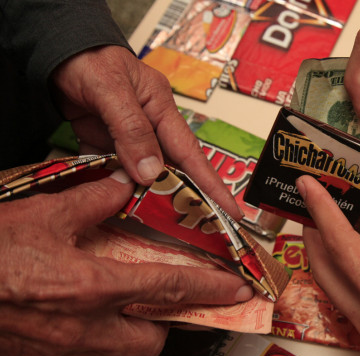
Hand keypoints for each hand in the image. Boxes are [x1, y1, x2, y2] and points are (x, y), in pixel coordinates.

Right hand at [0, 170, 251, 355]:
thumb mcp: (41, 213)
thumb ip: (91, 200)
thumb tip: (122, 185)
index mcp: (93, 286)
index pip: (170, 287)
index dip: (210, 288)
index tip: (237, 290)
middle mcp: (84, 325)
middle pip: (150, 339)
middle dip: (166, 321)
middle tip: (166, 298)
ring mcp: (60, 346)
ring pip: (118, 350)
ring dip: (131, 329)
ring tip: (125, 301)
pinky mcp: (36, 354)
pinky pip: (82, 349)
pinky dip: (94, 331)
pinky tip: (78, 307)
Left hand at [51, 45, 241, 219]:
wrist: (56, 51)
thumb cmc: (88, 59)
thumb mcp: (112, 90)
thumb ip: (131, 130)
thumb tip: (151, 173)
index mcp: (160, 108)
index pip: (191, 154)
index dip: (211, 185)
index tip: (230, 210)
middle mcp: (149, 124)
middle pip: (172, 168)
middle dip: (188, 197)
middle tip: (204, 226)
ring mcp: (126, 136)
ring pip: (142, 173)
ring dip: (146, 196)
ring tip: (160, 221)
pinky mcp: (104, 142)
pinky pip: (111, 170)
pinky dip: (111, 185)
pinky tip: (113, 201)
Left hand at [296, 160, 359, 355]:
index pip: (341, 245)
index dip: (322, 210)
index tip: (307, 185)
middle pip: (324, 270)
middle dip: (312, 232)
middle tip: (311, 201)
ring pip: (335, 289)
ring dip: (325, 255)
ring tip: (327, 224)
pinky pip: (351, 303)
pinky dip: (345, 275)